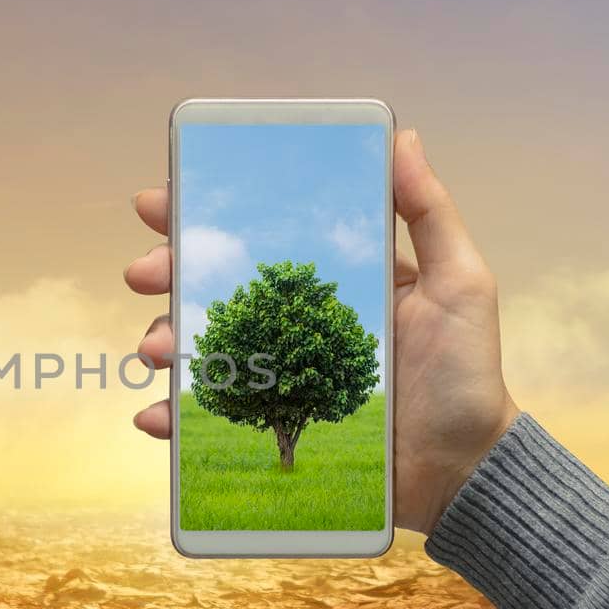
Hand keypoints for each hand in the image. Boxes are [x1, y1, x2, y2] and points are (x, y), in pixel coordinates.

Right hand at [125, 128, 518, 534]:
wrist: (462, 471)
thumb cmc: (466, 374)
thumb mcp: (460, 283)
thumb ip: (430, 212)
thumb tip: (404, 136)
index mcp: (327, 281)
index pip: (256, 235)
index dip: (202, 214)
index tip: (160, 201)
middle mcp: (292, 323)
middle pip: (212, 286)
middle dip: (165, 272)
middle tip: (142, 273)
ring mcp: (275, 375)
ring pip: (201, 346)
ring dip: (163, 339)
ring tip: (156, 350)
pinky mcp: (269, 427)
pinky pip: (208, 418)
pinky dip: (170, 417)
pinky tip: (154, 417)